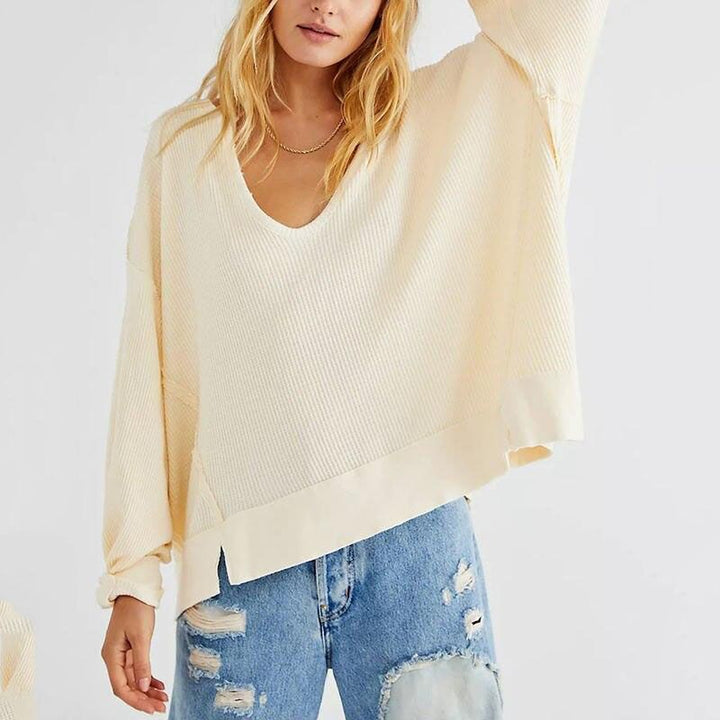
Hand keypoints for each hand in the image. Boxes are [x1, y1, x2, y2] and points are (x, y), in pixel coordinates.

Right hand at [100, 595, 168, 713]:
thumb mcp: (141, 636)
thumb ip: (142, 662)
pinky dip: (149, 677)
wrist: (136, 590)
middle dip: (144, 698)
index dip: (135, 700)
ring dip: (148, 689)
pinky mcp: (131, 649)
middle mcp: (114, 658)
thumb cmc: (136, 609)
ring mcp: (122, 654)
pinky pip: (138, 669)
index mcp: (111, 656)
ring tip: (163, 698)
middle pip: (128, 685)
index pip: (121, 687)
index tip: (151, 708)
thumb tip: (143, 686)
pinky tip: (159, 685)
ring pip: (135, 679)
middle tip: (161, 706)